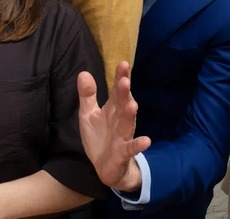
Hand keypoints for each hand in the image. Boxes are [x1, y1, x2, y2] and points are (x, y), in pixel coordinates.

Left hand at [77, 62, 150, 191]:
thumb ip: (87, 95)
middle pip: (123, 104)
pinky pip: (131, 148)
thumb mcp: (88, 114)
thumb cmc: (99, 136)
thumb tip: (83, 72)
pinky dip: (138, 144)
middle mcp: (120, 119)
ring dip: (130, 115)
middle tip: (125, 80)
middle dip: (124, 93)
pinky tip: (146, 141)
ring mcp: (123, 135)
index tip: (123, 63)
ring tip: (133, 104)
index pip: (116, 90)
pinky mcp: (123, 152)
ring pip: (128, 123)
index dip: (120, 77)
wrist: (105, 166)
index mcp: (112, 108)